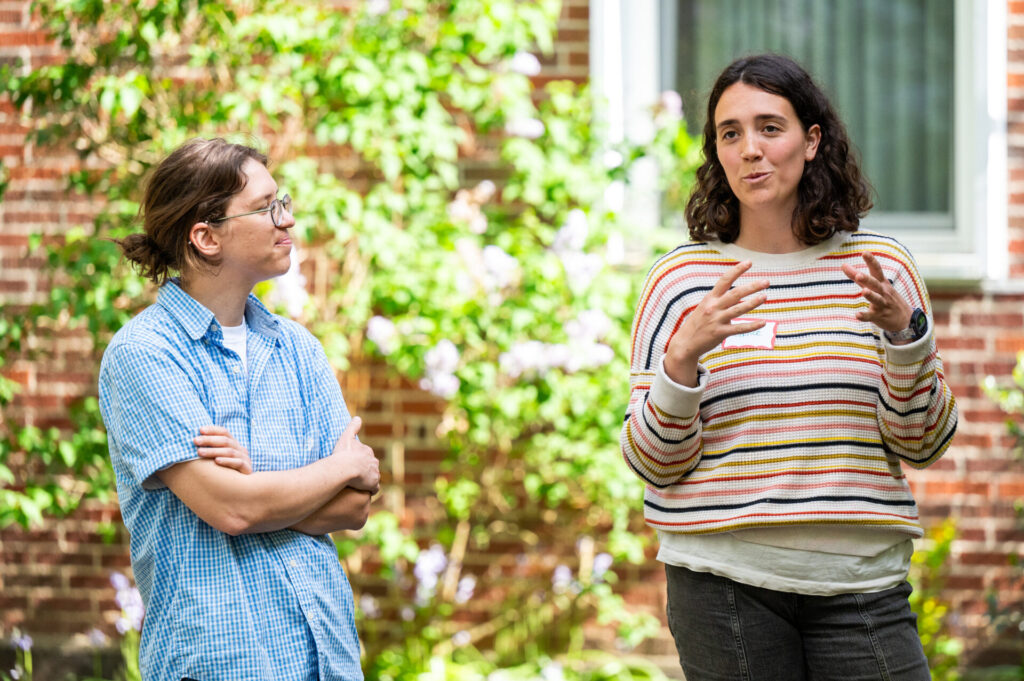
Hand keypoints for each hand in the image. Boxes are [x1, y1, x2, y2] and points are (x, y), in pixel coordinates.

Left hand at [194, 426, 251, 473]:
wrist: (242, 485)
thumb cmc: (226, 470)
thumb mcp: (220, 456)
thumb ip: (212, 449)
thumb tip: (194, 440)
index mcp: (234, 443)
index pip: (224, 432)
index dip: (213, 430)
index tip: (200, 430)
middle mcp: (240, 449)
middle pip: (225, 440)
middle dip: (209, 440)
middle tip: (195, 441)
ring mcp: (244, 458)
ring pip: (229, 451)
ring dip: (214, 451)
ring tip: (200, 452)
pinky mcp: (247, 468)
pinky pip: (238, 463)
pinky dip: (227, 461)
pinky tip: (216, 461)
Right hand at [332, 416, 379, 493]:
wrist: (345, 468)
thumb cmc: (343, 454)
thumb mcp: (346, 437)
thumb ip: (352, 427)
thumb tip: (357, 417)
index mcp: (367, 452)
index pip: (365, 457)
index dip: (359, 461)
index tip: (352, 465)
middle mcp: (374, 462)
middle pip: (370, 467)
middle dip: (365, 471)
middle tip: (354, 476)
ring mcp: (375, 474)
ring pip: (372, 478)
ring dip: (367, 481)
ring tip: (357, 485)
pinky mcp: (373, 484)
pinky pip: (373, 489)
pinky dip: (370, 490)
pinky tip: (363, 491)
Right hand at [664, 261, 768, 383]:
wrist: (685, 342)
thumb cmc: (698, 323)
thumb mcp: (705, 306)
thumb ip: (719, 299)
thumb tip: (737, 294)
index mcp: (710, 298)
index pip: (725, 280)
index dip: (737, 270)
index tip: (749, 262)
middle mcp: (713, 307)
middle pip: (735, 293)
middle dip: (752, 286)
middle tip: (766, 281)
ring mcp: (716, 320)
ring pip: (738, 309)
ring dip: (753, 302)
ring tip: (765, 296)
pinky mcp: (720, 333)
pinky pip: (739, 328)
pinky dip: (751, 326)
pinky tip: (763, 323)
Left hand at [841, 252, 910, 333]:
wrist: (906, 319)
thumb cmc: (886, 298)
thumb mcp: (875, 286)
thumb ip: (857, 276)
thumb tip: (843, 265)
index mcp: (882, 283)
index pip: (877, 270)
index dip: (871, 261)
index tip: (865, 252)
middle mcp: (883, 292)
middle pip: (875, 284)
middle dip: (868, 279)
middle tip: (859, 275)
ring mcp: (882, 304)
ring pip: (876, 299)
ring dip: (870, 295)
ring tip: (864, 291)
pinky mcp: (879, 316)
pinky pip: (871, 316)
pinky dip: (864, 315)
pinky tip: (857, 315)